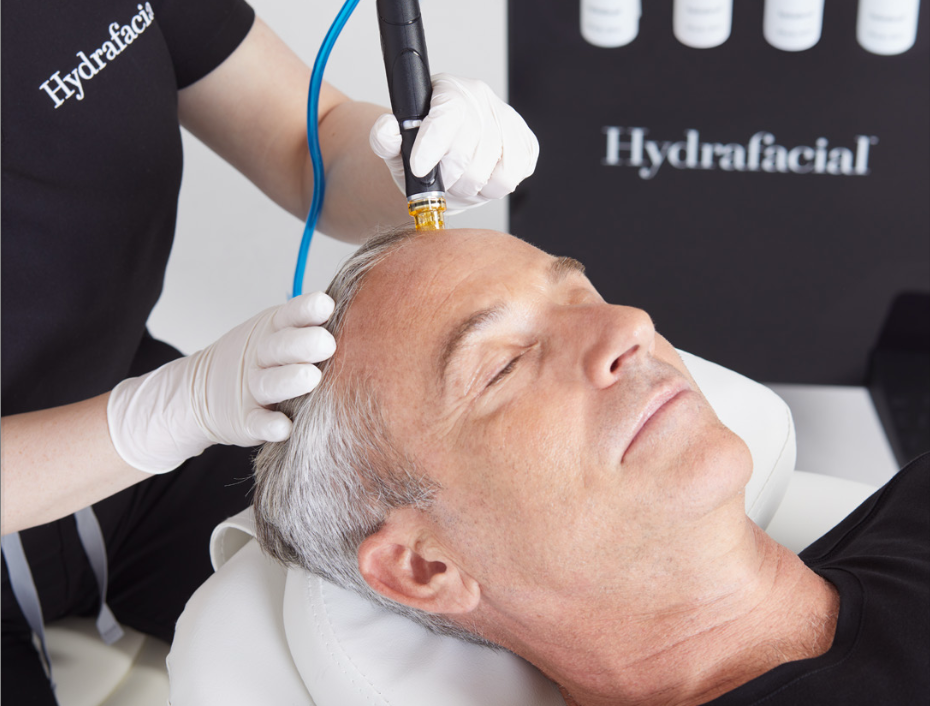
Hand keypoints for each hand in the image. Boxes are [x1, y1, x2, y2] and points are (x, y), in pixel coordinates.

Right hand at [107, 292, 335, 472]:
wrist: (202, 391)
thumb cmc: (260, 359)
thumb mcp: (277, 333)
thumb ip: (311, 326)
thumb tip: (364, 315)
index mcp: (273, 330)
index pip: (290, 315)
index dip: (306, 309)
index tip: (326, 305)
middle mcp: (262, 356)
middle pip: (281, 347)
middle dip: (304, 343)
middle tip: (327, 343)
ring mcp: (251, 388)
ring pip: (270, 383)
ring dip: (290, 380)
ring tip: (311, 377)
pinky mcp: (245, 419)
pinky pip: (257, 422)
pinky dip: (269, 425)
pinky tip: (284, 427)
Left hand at [370, 74, 538, 212]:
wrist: (446, 163)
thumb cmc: (421, 152)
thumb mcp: (396, 147)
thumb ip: (385, 139)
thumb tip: (387, 131)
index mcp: (448, 90)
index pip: (446, 115)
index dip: (432, 145)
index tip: (419, 168)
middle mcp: (481, 98)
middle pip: (468, 151)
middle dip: (448, 176)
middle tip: (439, 179)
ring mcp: (507, 120)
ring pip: (492, 170)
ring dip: (469, 186)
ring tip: (458, 180)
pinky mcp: (526, 144)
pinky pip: (510, 178)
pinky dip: (491, 188)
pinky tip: (479, 179)